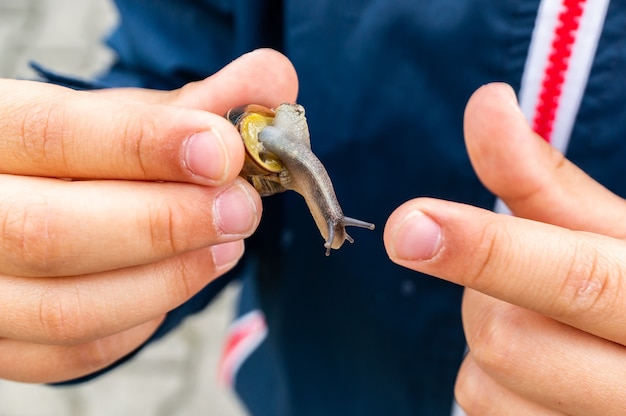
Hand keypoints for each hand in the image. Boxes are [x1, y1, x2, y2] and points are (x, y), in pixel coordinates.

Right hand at [0, 49, 296, 382]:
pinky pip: (78, 352)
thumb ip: (192, 103)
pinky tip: (178, 279)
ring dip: (169, 279)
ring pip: (69, 309)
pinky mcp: (3, 344)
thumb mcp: (117, 116)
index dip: (144, 145)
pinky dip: (143, 319)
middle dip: (167, 224)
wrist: (22, 197)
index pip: (53, 135)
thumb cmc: (74, 155)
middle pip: (52, 233)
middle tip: (239, 207)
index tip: (222, 149)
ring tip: (226, 245)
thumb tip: (273, 82)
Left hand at [384, 83, 625, 414]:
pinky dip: (490, 382)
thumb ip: (542, 180)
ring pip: (480, 386)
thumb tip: (486, 103)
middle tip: (522, 281)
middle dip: (488, 294)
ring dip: (488, 344)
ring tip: (542, 326)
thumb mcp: (610, 232)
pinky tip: (536, 367)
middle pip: (504, 339)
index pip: (572, 279)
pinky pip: (481, 413)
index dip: (486, 250)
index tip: (409, 225)